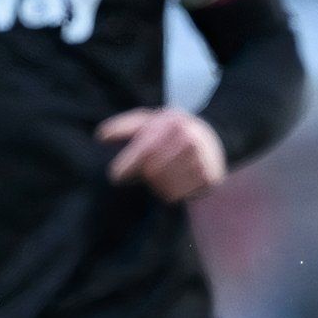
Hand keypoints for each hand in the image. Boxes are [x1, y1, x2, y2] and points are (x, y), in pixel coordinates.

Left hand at [99, 107, 227, 199]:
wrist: (216, 137)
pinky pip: (177, 196)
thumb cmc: (171, 130)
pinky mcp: (209, 179)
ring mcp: (202, 160)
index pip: (144, 151)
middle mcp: (190, 141)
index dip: (125, 167)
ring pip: (163, 187)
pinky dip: (170, 193)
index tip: (116, 176)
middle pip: (152, 173)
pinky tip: (174, 181)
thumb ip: (124, 127)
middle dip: (143, 176)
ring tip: (162, 175)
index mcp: (172, 123)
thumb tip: (100, 137)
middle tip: (144, 174)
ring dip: (156, 186)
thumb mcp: (149, 120)